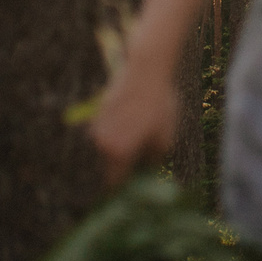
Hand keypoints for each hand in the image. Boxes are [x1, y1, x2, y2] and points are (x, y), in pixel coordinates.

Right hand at [86, 55, 177, 185]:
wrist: (146, 70)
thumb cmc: (159, 106)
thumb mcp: (164, 139)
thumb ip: (153, 161)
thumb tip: (148, 172)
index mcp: (116, 153)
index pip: (115, 184)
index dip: (126, 189)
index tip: (136, 190)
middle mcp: (100, 143)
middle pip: (111, 167)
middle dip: (126, 167)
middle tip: (145, 163)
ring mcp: (97, 127)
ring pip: (109, 148)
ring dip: (123, 148)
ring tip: (144, 136)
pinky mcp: (98, 113)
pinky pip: (109, 132)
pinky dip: (119, 133)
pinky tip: (137, 121)